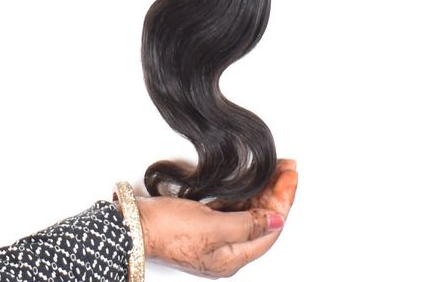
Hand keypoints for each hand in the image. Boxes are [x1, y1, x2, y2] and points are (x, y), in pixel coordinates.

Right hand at [134, 159, 297, 278]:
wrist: (136, 226)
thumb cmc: (169, 230)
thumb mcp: (213, 227)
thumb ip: (247, 224)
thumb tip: (276, 222)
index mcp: (231, 258)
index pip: (270, 229)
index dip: (283, 201)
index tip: (290, 176)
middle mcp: (226, 251)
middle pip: (261, 220)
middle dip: (277, 193)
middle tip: (288, 168)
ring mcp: (215, 238)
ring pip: (249, 213)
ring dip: (264, 191)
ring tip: (277, 170)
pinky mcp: (204, 224)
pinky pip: (234, 209)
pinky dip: (246, 194)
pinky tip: (254, 182)